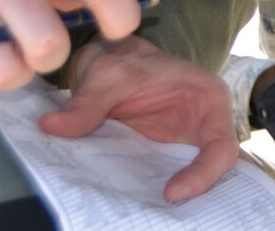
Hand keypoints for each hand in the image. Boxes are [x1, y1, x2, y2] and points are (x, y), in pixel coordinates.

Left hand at [45, 36, 241, 201]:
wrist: (112, 60)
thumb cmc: (122, 60)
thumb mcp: (106, 76)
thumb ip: (85, 103)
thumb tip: (52, 127)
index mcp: (208, 99)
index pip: (222, 146)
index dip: (204, 175)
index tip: (171, 194)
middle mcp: (206, 125)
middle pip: (218, 172)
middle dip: (200, 198)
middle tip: (168, 219)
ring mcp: (188, 144)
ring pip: (200, 182)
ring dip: (184, 204)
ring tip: (155, 221)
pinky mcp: (168, 158)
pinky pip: (173, 181)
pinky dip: (162, 200)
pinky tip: (140, 214)